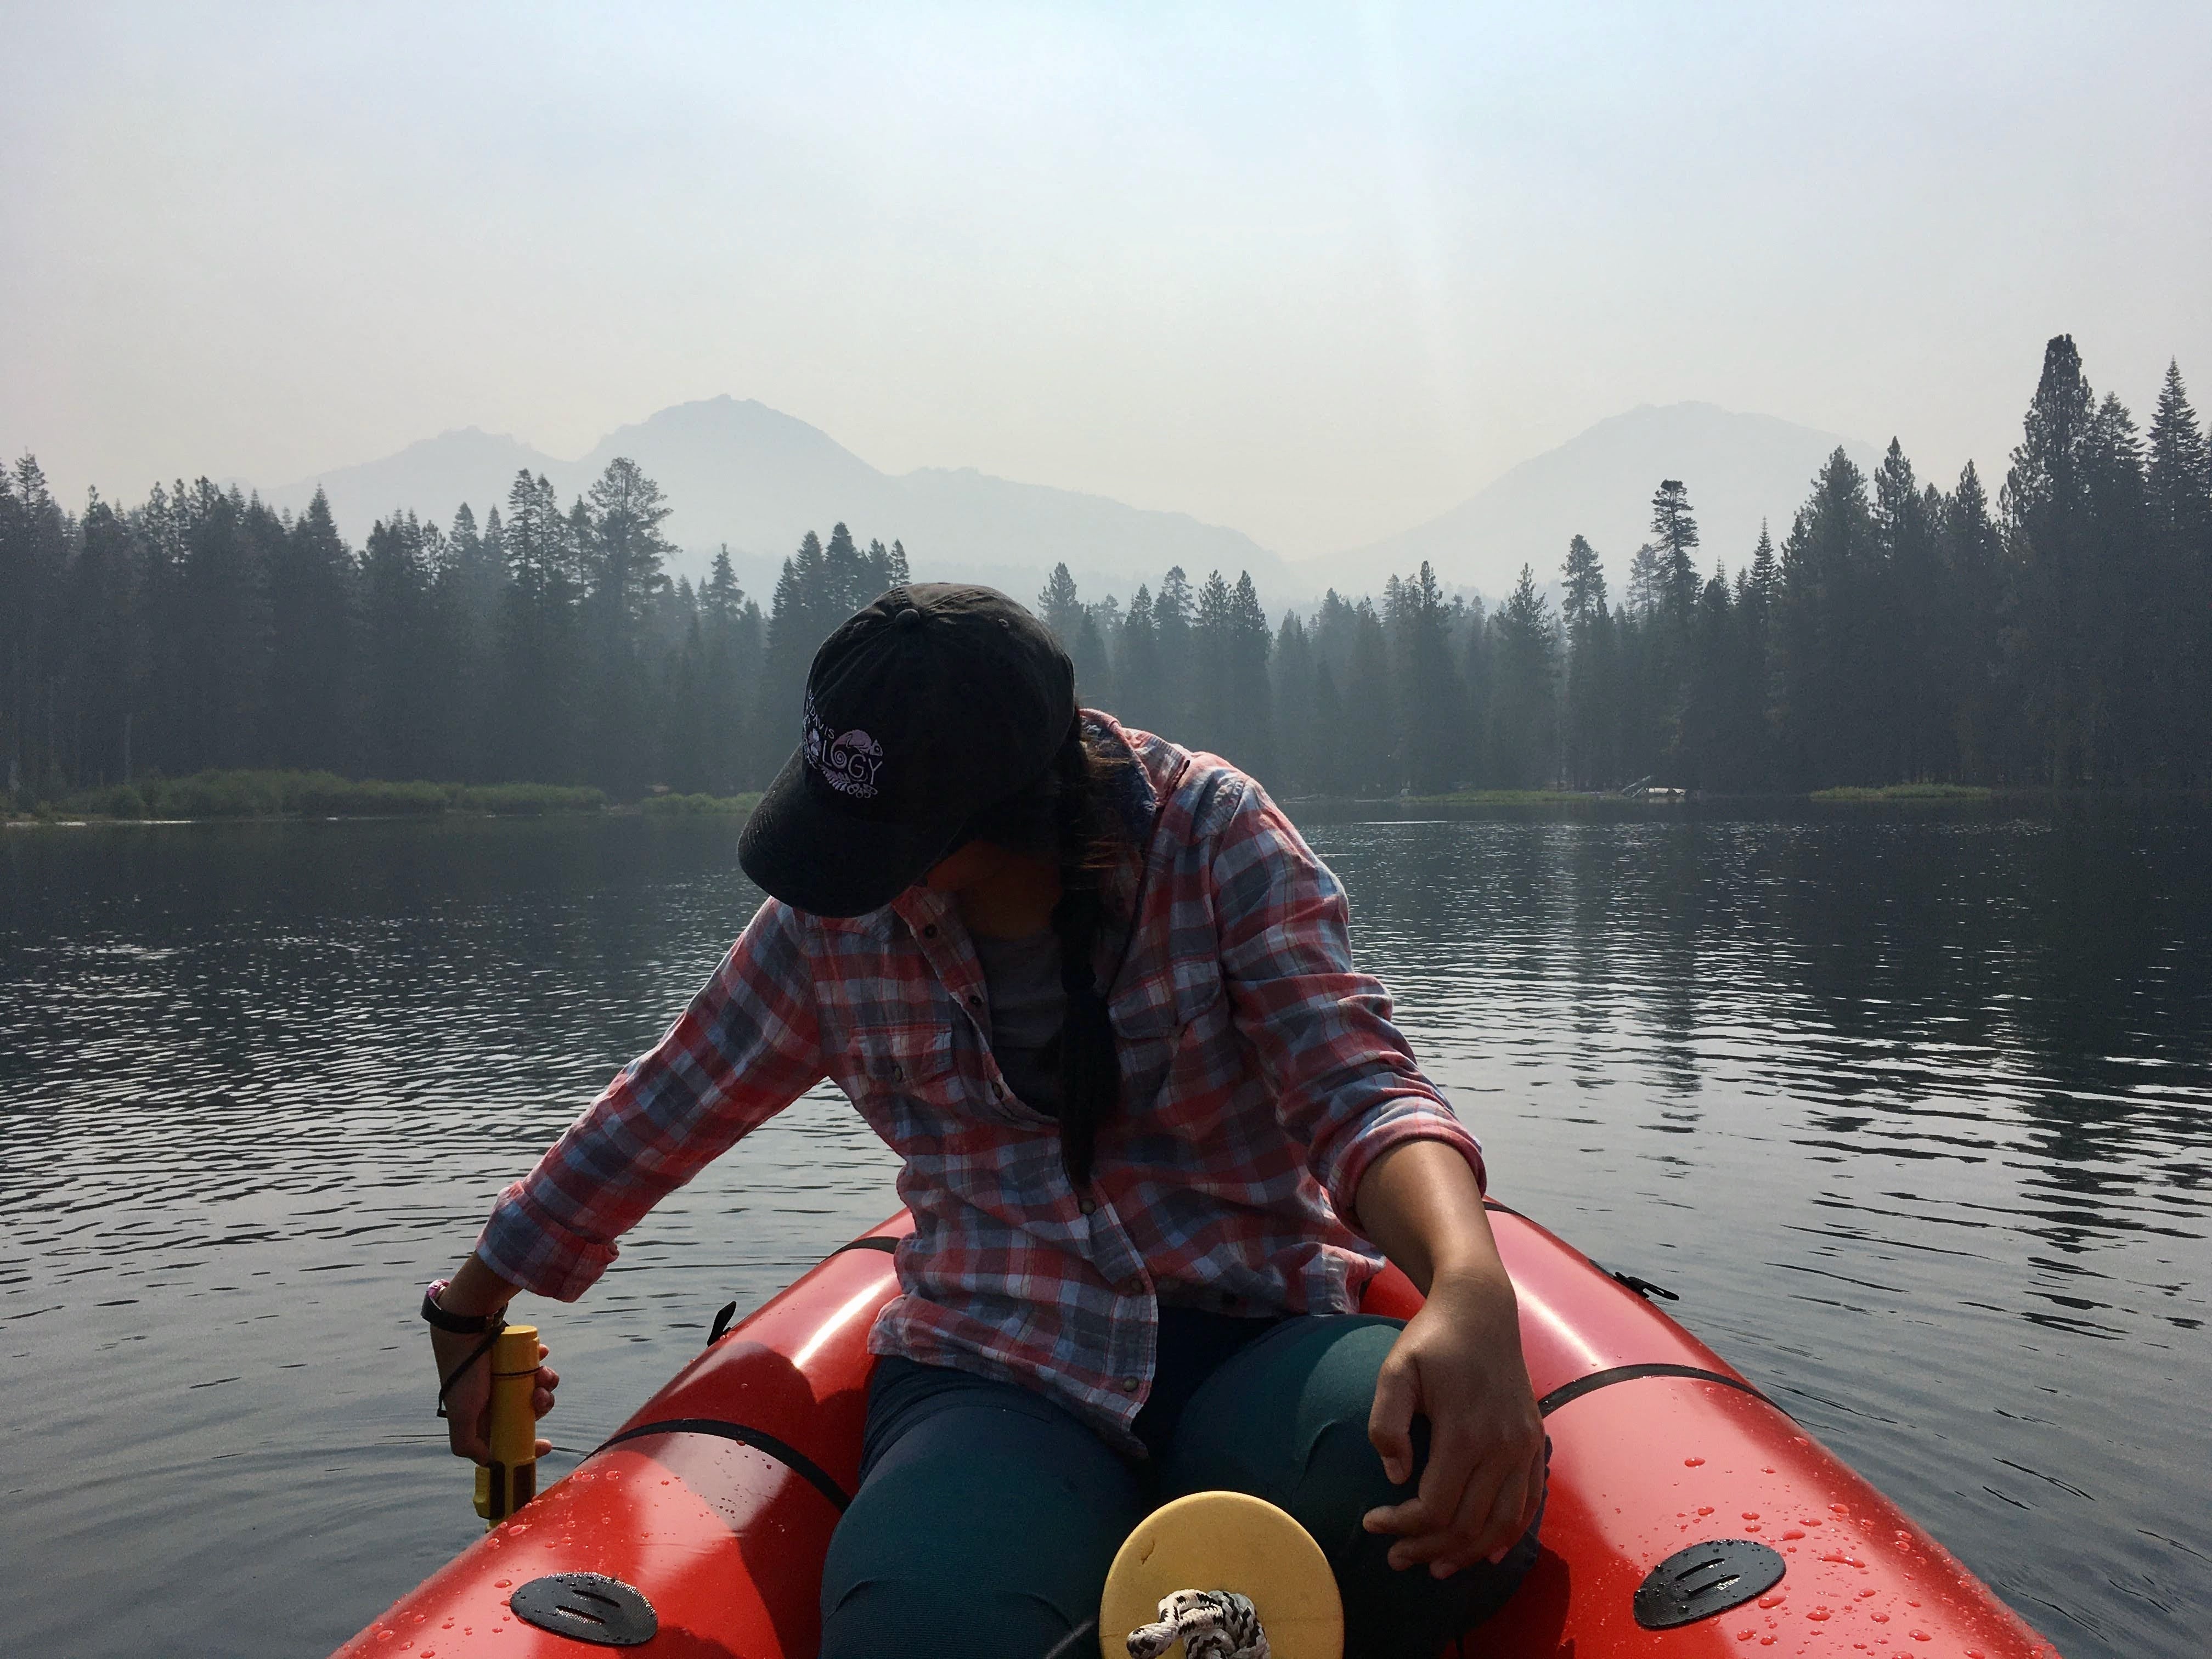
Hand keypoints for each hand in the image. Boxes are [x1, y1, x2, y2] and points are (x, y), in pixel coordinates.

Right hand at [432, 1326, 558, 1461]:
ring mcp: (510, 1377)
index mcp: (486, 1417)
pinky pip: (538, 1365)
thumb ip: (467, 1444)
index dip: (529, 1445)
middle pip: (531, 1411)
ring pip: (539, 1388)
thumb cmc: (463, 1376)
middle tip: (539, 1396)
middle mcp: (499, 1399)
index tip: (547, 1445)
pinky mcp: (518, 1357)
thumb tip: (489, 1462)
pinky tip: (540, 1355)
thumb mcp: (461, 1416)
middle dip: (541, 1406)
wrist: (466, 1332)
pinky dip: (542, 1362)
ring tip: (541, 1373)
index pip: (511, 1437)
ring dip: (546, 1384)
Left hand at [1359, 1268, 1544, 1577]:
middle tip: (1396, 1557)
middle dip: (1428, 1548)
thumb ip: (1387, 1423)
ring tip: (1435, 1566)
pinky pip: (1529, 1502)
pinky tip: (1487, 1552)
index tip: (1371, 1524)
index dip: (1401, 1526)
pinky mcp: (1535, 1442)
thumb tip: (1395, 1476)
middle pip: (1468, 1524)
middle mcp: (1503, 1446)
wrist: (1480, 1309)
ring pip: (1502, 1522)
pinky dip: (1509, 1533)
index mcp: (1466, 1431)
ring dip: (1468, 1553)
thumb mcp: (1396, 1370)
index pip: (1435, 1506)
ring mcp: (1525, 1446)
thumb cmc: (1432, 1340)